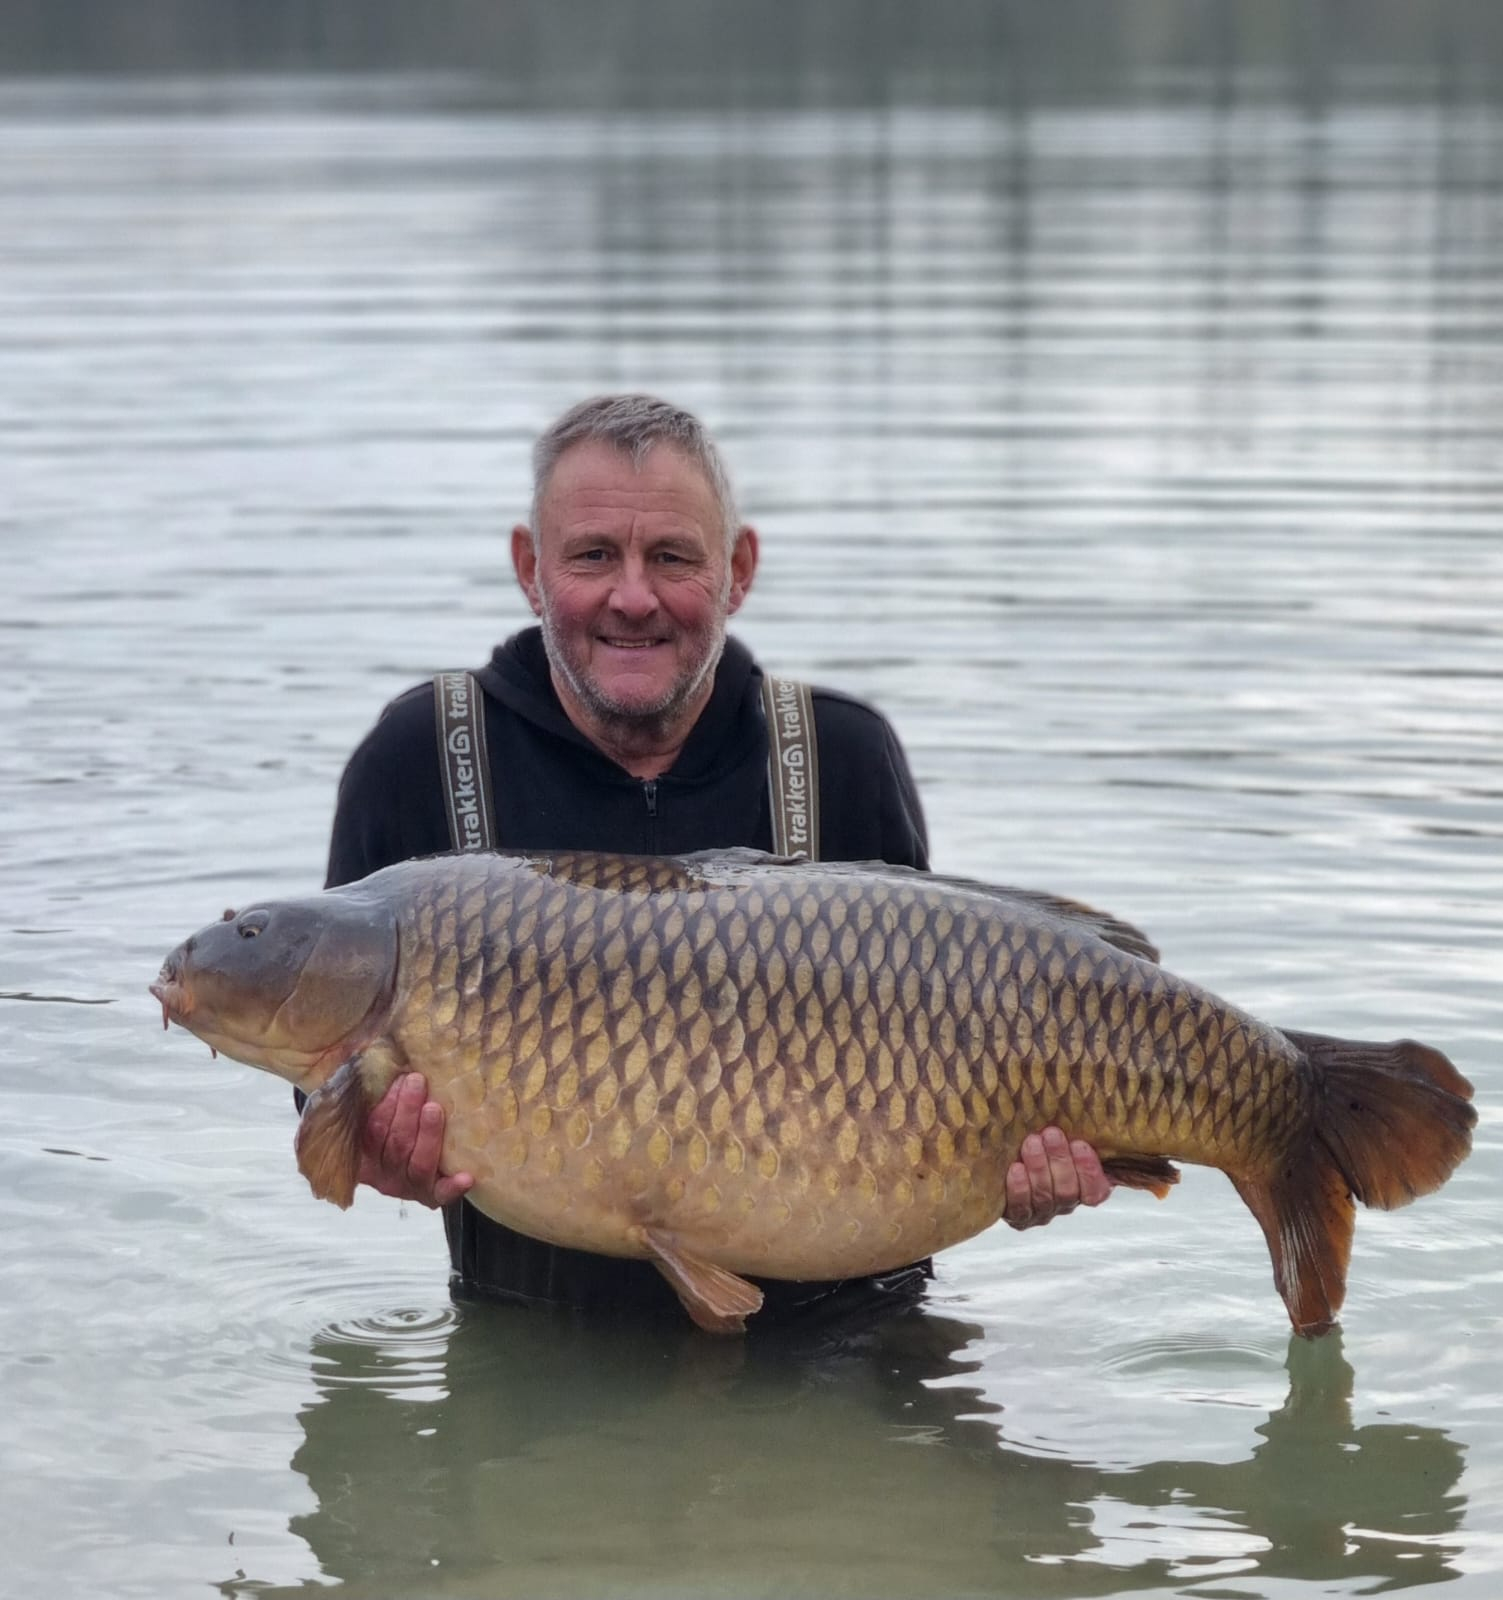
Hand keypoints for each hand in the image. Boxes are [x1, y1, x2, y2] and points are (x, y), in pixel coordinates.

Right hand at [358, 1072, 473, 1207]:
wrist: (413, 1176)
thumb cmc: (398, 1136)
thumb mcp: (379, 1120)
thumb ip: (380, 1100)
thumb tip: (392, 1062)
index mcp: (368, 1154)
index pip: (372, 1131)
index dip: (385, 1105)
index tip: (400, 1078)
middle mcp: (386, 1174)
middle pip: (396, 1145)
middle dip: (406, 1110)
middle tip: (417, 1081)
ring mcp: (410, 1187)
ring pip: (417, 1165)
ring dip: (427, 1135)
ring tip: (435, 1109)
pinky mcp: (433, 1196)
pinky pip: (442, 1194)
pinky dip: (452, 1186)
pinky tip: (466, 1176)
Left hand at [1003, 1127, 1112, 1229]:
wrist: (1006, 1161)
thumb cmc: (1044, 1145)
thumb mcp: (1065, 1139)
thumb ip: (1077, 1134)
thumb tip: (1096, 1108)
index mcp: (1084, 1189)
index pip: (1096, 1191)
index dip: (1089, 1171)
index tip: (1079, 1144)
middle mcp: (1064, 1204)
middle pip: (1067, 1191)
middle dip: (1060, 1160)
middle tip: (1052, 1134)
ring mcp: (1041, 1212)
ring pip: (1044, 1196)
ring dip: (1039, 1168)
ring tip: (1032, 1143)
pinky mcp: (1018, 1216)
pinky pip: (1020, 1207)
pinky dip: (1019, 1188)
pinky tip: (1016, 1168)